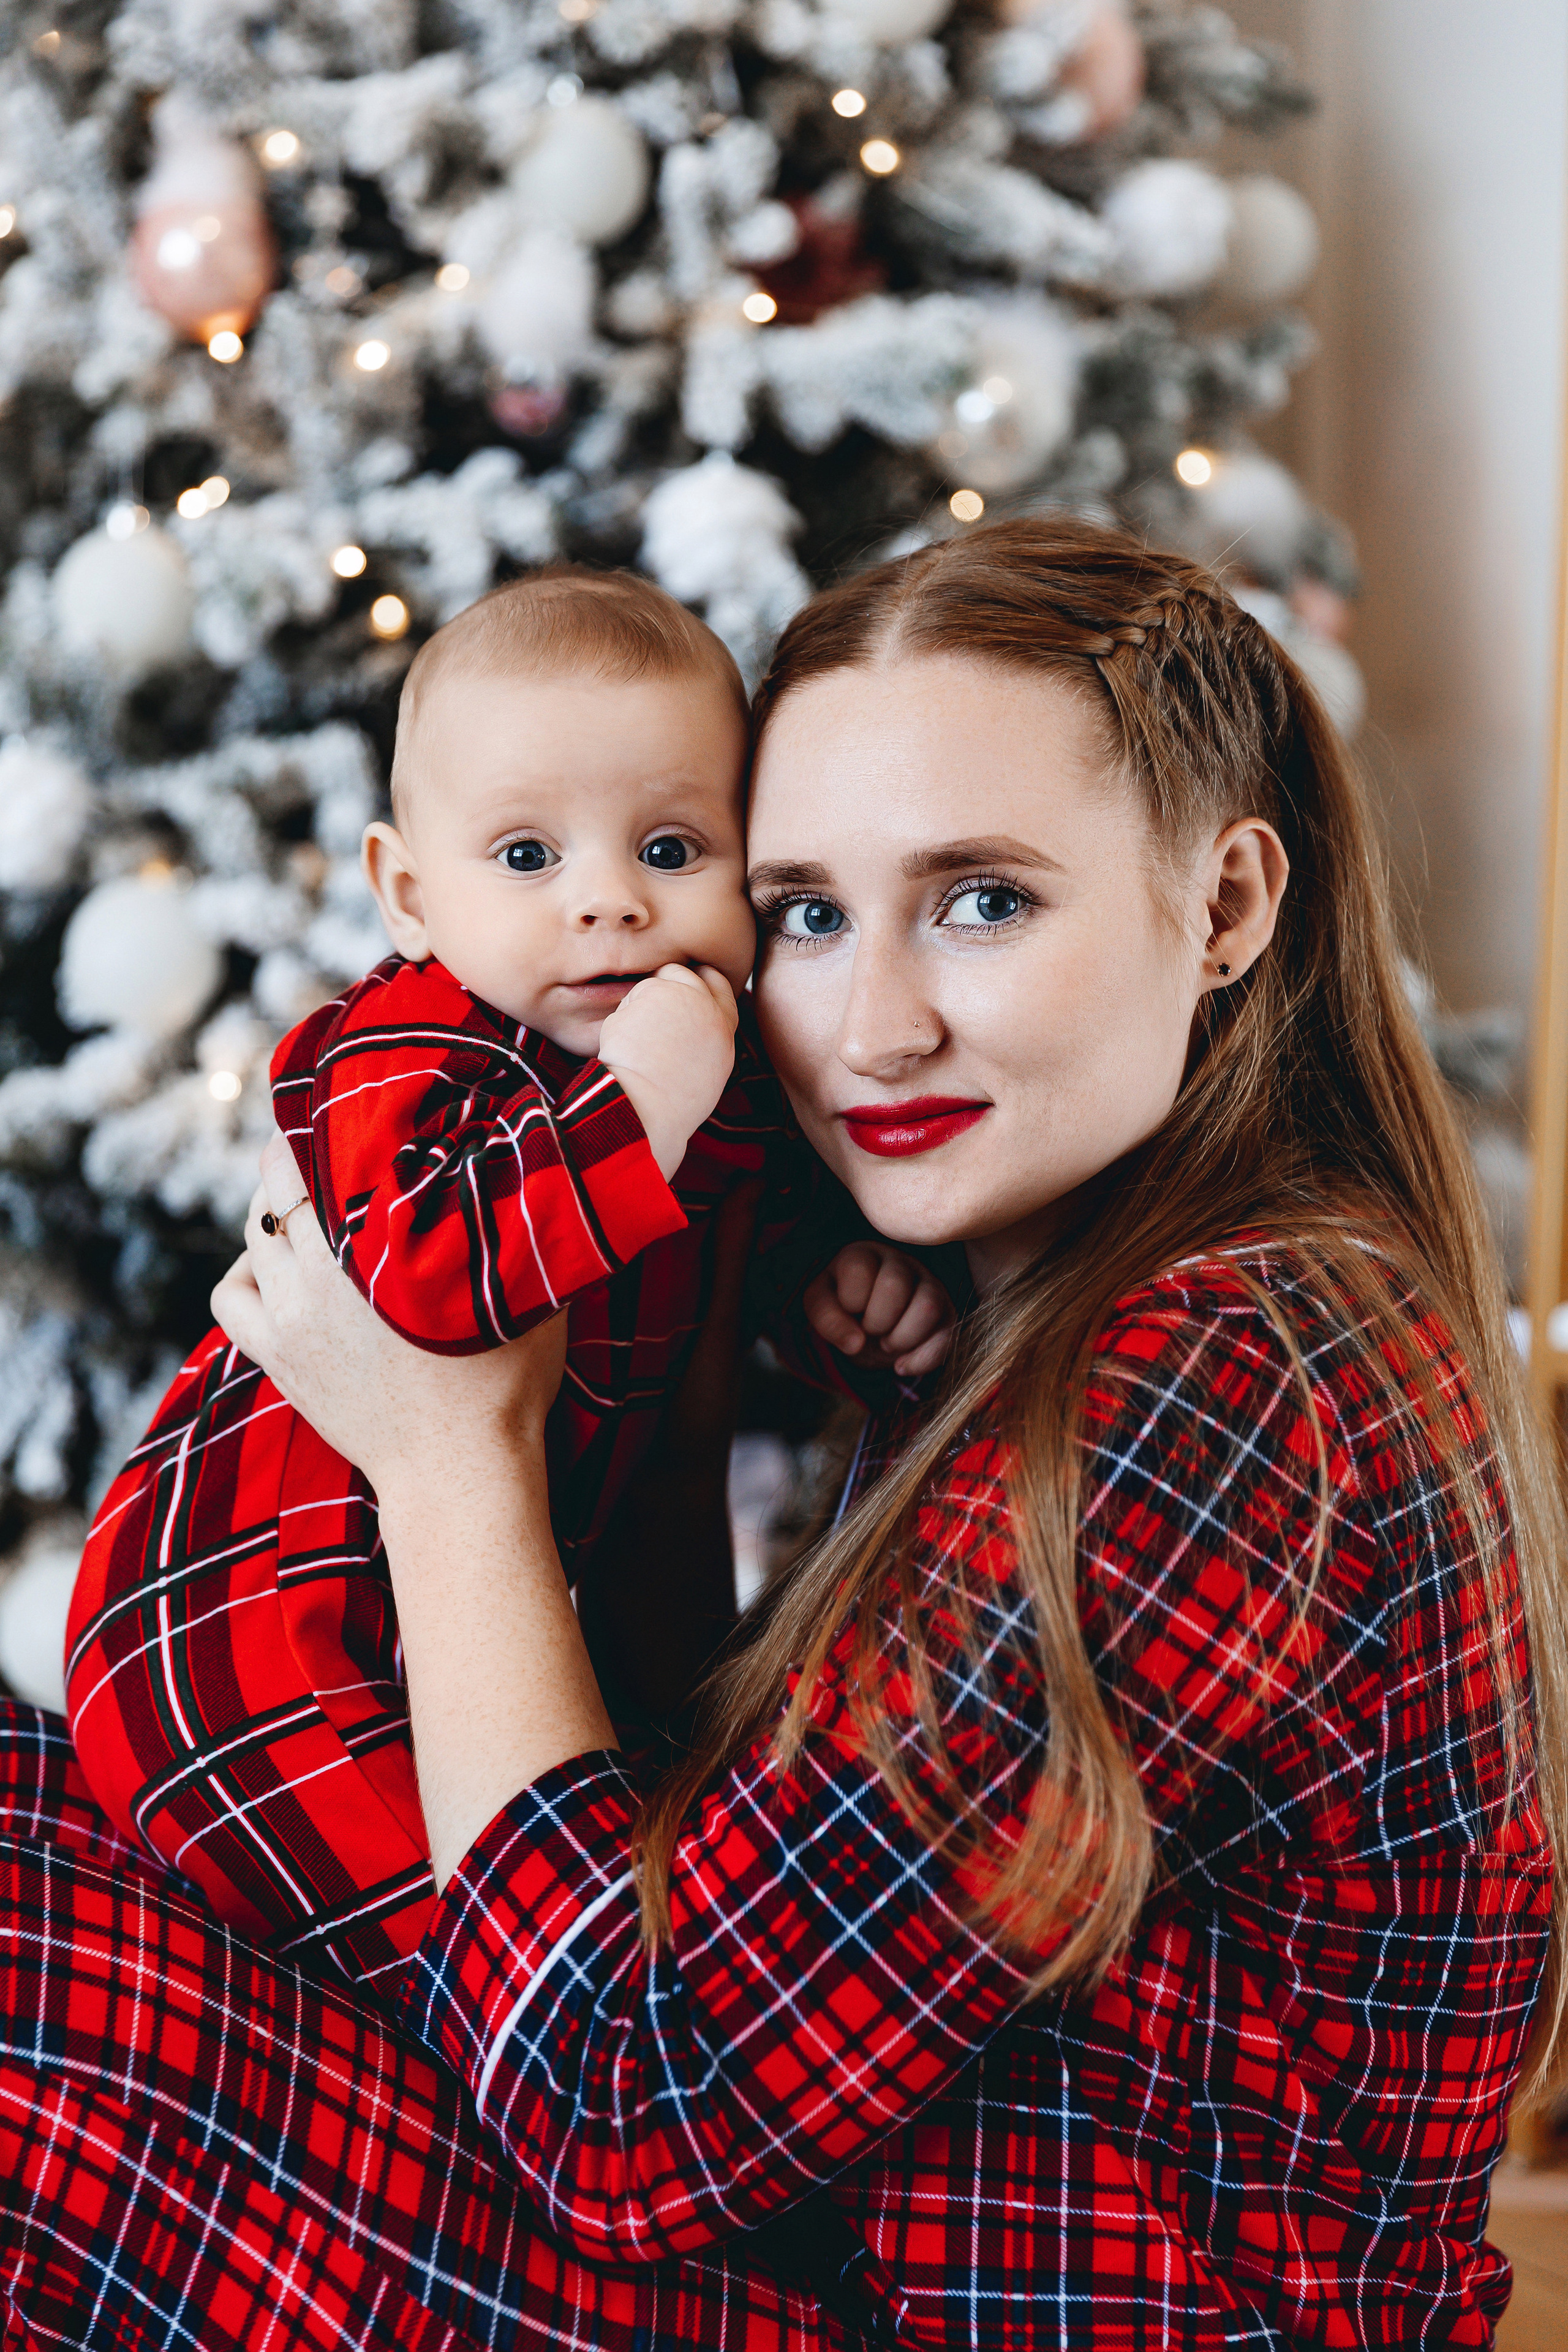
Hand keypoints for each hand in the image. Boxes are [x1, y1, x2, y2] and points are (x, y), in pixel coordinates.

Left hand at [211, 1131, 567, 1497]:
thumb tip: (532, 1164)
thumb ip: (514, 1225)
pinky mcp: (277, 1358)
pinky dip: (245, 1272)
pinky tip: (277, 1268)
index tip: (348, 1107)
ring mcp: (288, 1320)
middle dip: (296, 1161)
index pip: (317, 1157)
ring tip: (309, 1206)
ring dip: (273, 1213)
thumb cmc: (504, 1384)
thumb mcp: (521, 1291)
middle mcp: (316, 1276)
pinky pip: (231, 1296)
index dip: (325, 1122)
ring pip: (253, 1237)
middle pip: (276, 1188)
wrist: (459, 1473)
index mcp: (372, 1249)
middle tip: (331, 1148)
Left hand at [597, 963, 738, 1180]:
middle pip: (683, 973)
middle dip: (664, 983)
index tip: (683, 987)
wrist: (649, 1106)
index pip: (719, 985)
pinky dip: (622, 1021)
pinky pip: (628, 1002)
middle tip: (648, 1006)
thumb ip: (704, 1039)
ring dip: (640, 1005)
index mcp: (723, 1030)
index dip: (700, 980)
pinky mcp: (651, 994)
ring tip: (637, 1044)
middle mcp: (707, 1007)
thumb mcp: (706, 1071)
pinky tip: (623, 1046)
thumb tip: (685, 1024)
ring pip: (652, 984)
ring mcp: (681, 997)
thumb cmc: (671, 1103)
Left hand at [804, 1242, 955, 1378]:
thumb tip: (855, 1343)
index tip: (849, 1310)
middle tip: (868, 1330)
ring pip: (928, 1306)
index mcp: (864, 1254)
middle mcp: (900, 1263)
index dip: (850, 1300)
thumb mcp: (822, 1308)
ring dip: (901, 1338)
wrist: (866, 1322)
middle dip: (875, 1321)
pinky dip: (922, 1360)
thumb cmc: (842, 1307)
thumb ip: (828, 1320)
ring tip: (886, 1344)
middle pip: (894, 1286)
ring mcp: (928, 1285)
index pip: (858, 1269)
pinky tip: (901, 1365)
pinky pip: (948, 1335)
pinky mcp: (946, 1313)